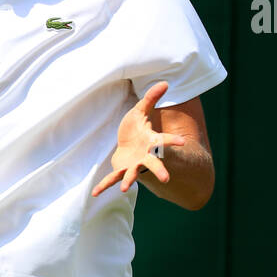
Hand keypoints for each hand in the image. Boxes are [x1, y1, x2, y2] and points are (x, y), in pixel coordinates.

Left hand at [91, 81, 187, 196]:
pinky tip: (94, 194)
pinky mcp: (120, 170)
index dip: (172, 141)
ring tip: (126, 189)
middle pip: (154, 164)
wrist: (127, 145)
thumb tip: (165, 81)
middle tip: (166, 179)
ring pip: (133, 174)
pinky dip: (103, 186)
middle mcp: (145, 156)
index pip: (163, 140)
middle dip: (159, 171)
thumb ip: (151, 98)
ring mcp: (133, 165)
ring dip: (130, 181)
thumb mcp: (140, 111)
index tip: (182, 142)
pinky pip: (111, 179)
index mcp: (151, 141)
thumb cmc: (136, 128)